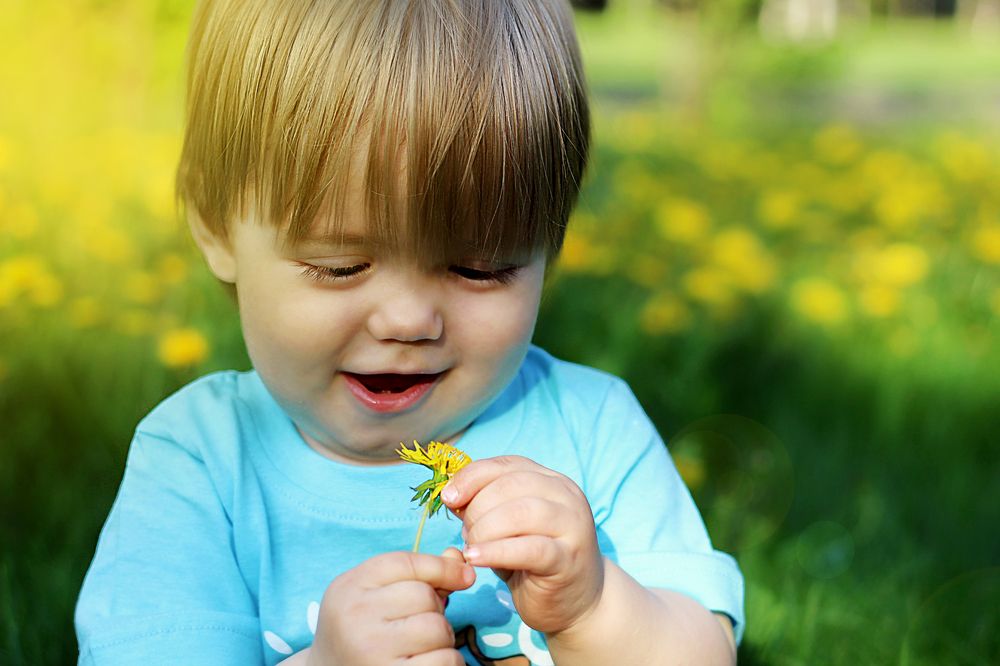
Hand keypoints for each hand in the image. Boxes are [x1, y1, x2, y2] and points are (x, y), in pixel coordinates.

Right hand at [307, 549, 474, 665]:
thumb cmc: (361, 630)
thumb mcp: (374, 594)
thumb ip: (417, 575)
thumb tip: (464, 566)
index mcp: (349, 587)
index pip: (406, 563)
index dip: (443, 567)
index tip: (465, 576)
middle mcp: (355, 616)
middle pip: (425, 596)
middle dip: (435, 609)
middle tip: (418, 625)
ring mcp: (371, 650)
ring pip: (438, 629)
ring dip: (442, 638)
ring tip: (420, 646)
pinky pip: (445, 660)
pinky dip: (447, 661)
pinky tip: (425, 663)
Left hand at [441, 456, 603, 634]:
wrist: (579, 604)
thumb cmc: (535, 563)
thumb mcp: (509, 527)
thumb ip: (487, 506)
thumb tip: (451, 495)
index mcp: (551, 481)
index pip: (506, 465)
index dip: (472, 477)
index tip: (448, 498)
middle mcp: (566, 496)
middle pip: (511, 485)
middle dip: (477, 508)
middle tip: (467, 534)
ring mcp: (572, 526)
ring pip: (521, 512)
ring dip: (485, 529)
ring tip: (472, 548)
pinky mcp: (567, 559)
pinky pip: (529, 549)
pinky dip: (496, 551)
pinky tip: (475, 558)